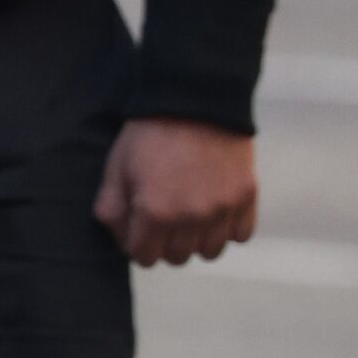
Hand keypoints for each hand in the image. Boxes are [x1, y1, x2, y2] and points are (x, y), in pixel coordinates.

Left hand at [94, 117, 257, 266]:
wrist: (193, 100)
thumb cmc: (149, 134)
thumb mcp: (116, 167)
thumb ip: (111, 208)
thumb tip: (120, 239)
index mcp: (155, 212)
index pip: (145, 257)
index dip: (137, 244)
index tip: (138, 228)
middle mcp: (192, 218)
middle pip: (177, 258)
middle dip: (165, 242)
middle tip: (162, 217)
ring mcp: (223, 210)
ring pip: (210, 251)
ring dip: (197, 239)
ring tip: (189, 213)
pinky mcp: (247, 198)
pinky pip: (240, 235)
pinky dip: (227, 227)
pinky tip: (214, 207)